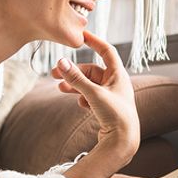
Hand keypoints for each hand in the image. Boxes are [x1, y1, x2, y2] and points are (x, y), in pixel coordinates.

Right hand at [51, 31, 138, 148]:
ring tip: (60, 88)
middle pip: (92, 70)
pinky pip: (91, 96)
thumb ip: (76, 78)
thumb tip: (60, 62)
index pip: (106, 50)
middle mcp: (116, 83)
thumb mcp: (93, 94)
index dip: (94, 41)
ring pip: (89, 84)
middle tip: (54, 73)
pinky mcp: (106, 108)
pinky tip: (81, 105)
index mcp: (119, 75)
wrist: (123, 142)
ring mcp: (111, 96)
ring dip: (75, 85)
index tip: (81, 35)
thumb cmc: (115, 116)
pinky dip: (83, 97)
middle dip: (74, 72)